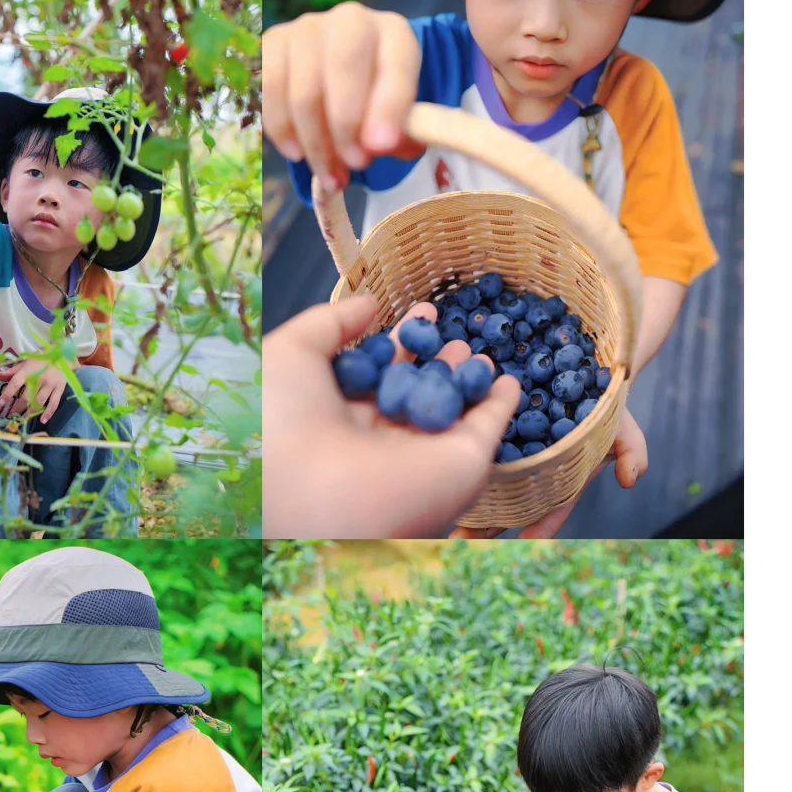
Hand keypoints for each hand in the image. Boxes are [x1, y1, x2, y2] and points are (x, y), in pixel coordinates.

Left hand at [0, 359, 67, 422]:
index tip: (1, 403)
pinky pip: (54, 403)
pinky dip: (48, 413)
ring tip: (23, 419)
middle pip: (27, 396)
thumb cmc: (41, 360)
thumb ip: (12, 371)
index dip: (8, 393)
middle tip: (12, 415)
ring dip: (30, 412)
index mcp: (28, 371)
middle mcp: (39, 378)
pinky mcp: (59, 389)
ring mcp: (50, 385)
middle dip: (18, 407)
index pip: (15, 383)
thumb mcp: (25, 362)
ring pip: (39, 402)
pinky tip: (43, 420)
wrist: (62, 356)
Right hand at [262, 2, 424, 191]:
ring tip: (330, 174)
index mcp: (393, 34)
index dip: (390, 106)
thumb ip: (400, 134)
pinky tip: (297, 153)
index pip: (395, 63)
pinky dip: (283, 131)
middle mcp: (350, 21)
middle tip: (355, 165)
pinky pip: (270, 92)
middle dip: (347, 126)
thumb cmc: (374, 106)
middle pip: (343, 66)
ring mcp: (306, 29)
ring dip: (316, 143)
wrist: (337, 83)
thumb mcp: (398, 120)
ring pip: (304, 91)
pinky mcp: (272, 44)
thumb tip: (378, 145)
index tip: (382, 147)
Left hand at [262, 294, 521, 537]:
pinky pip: (487, 429)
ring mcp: (422, 454)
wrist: (308, 486)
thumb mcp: (290, 353)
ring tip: (470, 346)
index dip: (396, 344)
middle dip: (430, 358)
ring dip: (464, 378)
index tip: (417, 314)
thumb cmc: (283, 420)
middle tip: (444, 329)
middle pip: (414, 391)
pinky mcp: (460, 464)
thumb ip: (329, 323)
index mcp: (338, 417)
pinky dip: (501, 405)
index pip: (376, 376)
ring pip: (450, 409)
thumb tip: (370, 305)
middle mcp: (381, 439)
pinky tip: (508, 380)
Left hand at [451, 405, 648, 538]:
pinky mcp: (491, 425)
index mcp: (560, 476)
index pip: (551, 508)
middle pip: (508, 502)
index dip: (541, 526)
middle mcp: (532, 468)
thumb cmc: (604, 402)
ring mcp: (511, 449)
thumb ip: (631, 451)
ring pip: (486, 478)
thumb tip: (630, 479)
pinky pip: (472, 442)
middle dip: (486, 523)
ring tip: (438, 515)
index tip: (524, 541)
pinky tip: (432, 466)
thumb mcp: (623, 425)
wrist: (581, 365)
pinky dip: (455, 455)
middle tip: (461, 539)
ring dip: (463, 495)